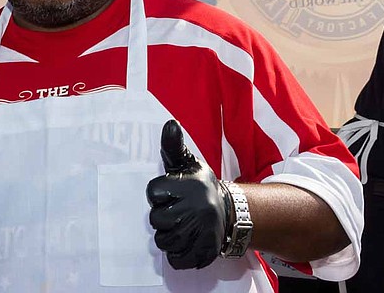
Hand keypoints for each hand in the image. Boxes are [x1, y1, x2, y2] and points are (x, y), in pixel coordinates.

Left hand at [146, 120, 227, 269]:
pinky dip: (176, 254)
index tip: (171, 192)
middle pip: (156, 220)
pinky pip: (175, 260)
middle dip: (162, 217)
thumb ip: (173, 145)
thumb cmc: (199, 186)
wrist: (231, 212)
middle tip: (176, 211)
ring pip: (163, 241)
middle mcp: (198, 209)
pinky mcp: (205, 253)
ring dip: (167, 236)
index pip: (153, 192)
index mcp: (190, 185)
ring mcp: (202, 232)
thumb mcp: (188, 163)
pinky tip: (185, 241)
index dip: (158, 193)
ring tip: (181, 225)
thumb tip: (170, 123)